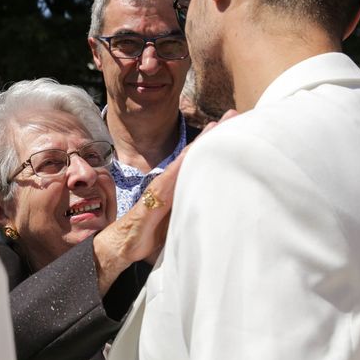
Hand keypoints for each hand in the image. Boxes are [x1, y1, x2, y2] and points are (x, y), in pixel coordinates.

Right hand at [93, 109, 237, 293]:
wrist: (124, 245)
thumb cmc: (150, 235)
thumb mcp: (178, 225)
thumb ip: (193, 214)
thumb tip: (218, 215)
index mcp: (179, 188)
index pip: (200, 162)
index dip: (216, 146)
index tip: (236, 130)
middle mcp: (171, 182)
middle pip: (195, 154)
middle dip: (213, 134)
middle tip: (233, 114)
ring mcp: (162, 187)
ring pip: (185, 160)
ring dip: (200, 142)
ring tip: (217, 124)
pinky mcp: (154, 197)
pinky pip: (169, 178)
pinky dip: (182, 164)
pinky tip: (192, 152)